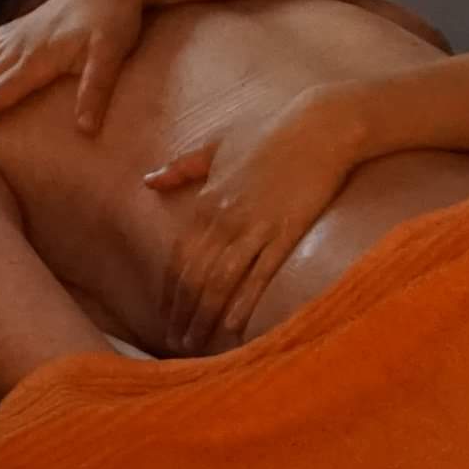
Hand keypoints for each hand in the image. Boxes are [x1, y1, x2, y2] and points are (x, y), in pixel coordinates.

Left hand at [144, 85, 366, 350]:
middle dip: (183, 314)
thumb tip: (149, 181)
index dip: (170, 293)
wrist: (320, 123)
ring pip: (219, 283)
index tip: (165, 318)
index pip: (178, 259)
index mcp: (205, 201)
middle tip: (176, 344)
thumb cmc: (270, 128)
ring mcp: (254, 227)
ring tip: (199, 345)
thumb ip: (182, 167)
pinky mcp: (285, 231)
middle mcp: (223, 219)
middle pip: (193, 278)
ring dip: (205, 317)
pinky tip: (234, 326)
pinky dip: (243, 303)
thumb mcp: (217, 143)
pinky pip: (258, 275)